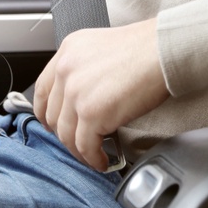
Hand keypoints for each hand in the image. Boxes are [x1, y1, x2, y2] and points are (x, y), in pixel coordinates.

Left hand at [33, 18, 169, 170]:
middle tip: (79, 142)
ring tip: (93, 154)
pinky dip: (92, 158)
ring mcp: (76, 92)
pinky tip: (102, 160)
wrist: (164, 50)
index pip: (43, 89)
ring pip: (66, 134)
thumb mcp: (102, 47)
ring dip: (79, 150)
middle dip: (65, 134)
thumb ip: (84, 69)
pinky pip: (85, 146)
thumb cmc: (146, 48)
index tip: (54, 124)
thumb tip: (83, 97)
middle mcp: (66, 70)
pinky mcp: (92, 113)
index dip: (46, 112)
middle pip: (53, 115)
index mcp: (67, 51)